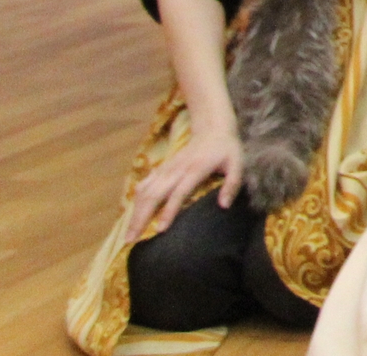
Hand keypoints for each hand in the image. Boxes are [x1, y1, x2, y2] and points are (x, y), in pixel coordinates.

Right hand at [122, 124, 241, 243]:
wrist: (212, 127)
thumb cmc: (226, 149)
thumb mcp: (237, 164)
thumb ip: (233, 184)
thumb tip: (224, 206)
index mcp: (196, 170)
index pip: (179, 193)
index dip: (169, 211)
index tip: (159, 230)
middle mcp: (176, 169)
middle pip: (154, 195)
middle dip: (141, 218)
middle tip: (130, 240)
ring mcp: (166, 168)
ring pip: (145, 191)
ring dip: (135, 212)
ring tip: (128, 234)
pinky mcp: (161, 169)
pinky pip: (144, 185)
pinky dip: (135, 200)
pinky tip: (130, 215)